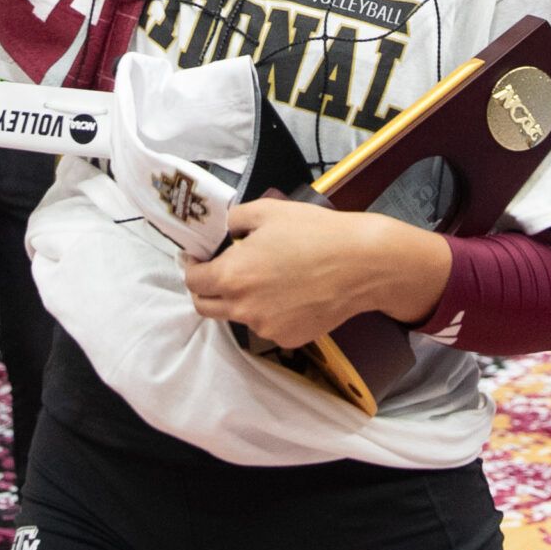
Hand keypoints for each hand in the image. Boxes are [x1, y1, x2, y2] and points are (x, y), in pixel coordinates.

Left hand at [182, 199, 445, 349]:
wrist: (360, 263)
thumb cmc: (314, 232)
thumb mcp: (266, 211)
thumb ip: (234, 219)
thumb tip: (225, 230)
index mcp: (231, 276)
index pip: (193, 281)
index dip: (190, 267)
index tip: (196, 258)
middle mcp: (243, 308)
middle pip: (206, 307)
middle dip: (205, 288)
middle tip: (216, 271)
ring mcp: (266, 328)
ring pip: (239, 316)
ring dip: (241, 299)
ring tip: (266, 276)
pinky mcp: (289, 339)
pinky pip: (267, 325)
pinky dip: (269, 311)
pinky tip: (290, 292)